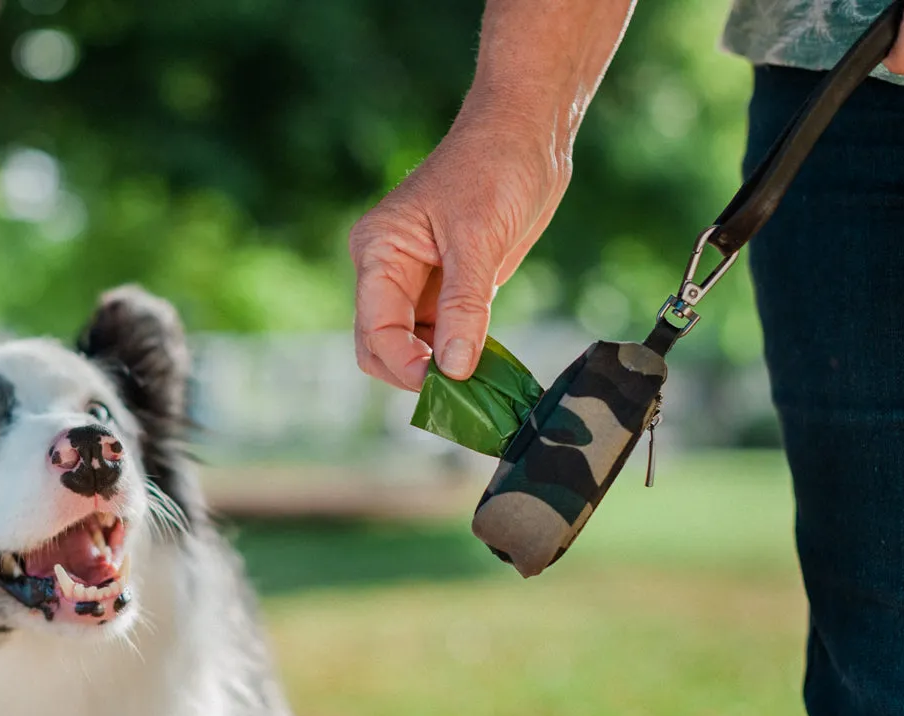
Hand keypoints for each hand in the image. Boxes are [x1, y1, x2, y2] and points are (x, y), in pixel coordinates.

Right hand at [349, 92, 569, 390]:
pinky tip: (488, 367)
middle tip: (461, 396)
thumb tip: (454, 370)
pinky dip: (460, 356)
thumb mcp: (480, 238)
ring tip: (481, 389)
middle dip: (414, 374)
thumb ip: (465, 306)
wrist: (528, 132)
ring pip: (411, 347)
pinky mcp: (447, 286)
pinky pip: (443, 336)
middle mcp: (387, 270)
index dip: (406, 363)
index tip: (447, 385)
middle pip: (381, 346)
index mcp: (379, 251)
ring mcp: (416, 281)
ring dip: (441, 371)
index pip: (376, 329)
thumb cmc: (496, 167)